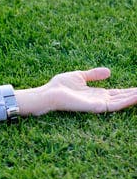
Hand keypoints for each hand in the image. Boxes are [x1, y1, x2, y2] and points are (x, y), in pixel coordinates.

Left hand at [16, 68, 136, 115]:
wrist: (49, 93)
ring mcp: (98, 104)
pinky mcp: (96, 107)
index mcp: (96, 93)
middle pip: (122, 97)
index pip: (117, 93)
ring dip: (134, 98)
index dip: (129, 91)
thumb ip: (94, 74)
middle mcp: (99, 100)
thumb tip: (109, 71)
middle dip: (134, 95)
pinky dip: (127, 101)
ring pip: (122, 102)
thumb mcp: (80, 76)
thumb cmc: (59, 86)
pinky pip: (115, 105)